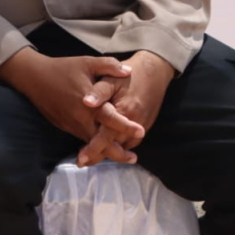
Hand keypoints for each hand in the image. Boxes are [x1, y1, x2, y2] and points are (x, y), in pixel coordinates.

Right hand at [0, 48, 144, 143]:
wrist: (33, 77)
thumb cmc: (62, 69)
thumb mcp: (86, 62)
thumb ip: (109, 66)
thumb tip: (129, 71)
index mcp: (88, 103)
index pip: (111, 118)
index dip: (126, 126)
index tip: (141, 131)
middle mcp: (80, 118)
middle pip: (101, 141)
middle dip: (118, 152)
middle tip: (134, 158)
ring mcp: (71, 124)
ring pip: (90, 143)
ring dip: (106, 151)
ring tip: (123, 155)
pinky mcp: (65, 126)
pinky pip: (82, 139)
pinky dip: (93, 145)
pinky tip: (102, 146)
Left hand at [76, 50, 173, 165]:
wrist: (154, 72)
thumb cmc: (129, 75)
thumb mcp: (111, 79)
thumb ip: (99, 92)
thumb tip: (85, 102)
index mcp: (125, 112)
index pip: (107, 137)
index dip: (93, 149)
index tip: (81, 159)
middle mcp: (135, 124)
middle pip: (114, 146)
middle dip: (97, 155)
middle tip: (81, 162)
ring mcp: (141, 127)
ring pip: (122, 147)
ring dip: (108, 153)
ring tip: (90, 158)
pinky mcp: (144, 126)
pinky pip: (130, 142)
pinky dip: (118, 147)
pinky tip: (106, 148)